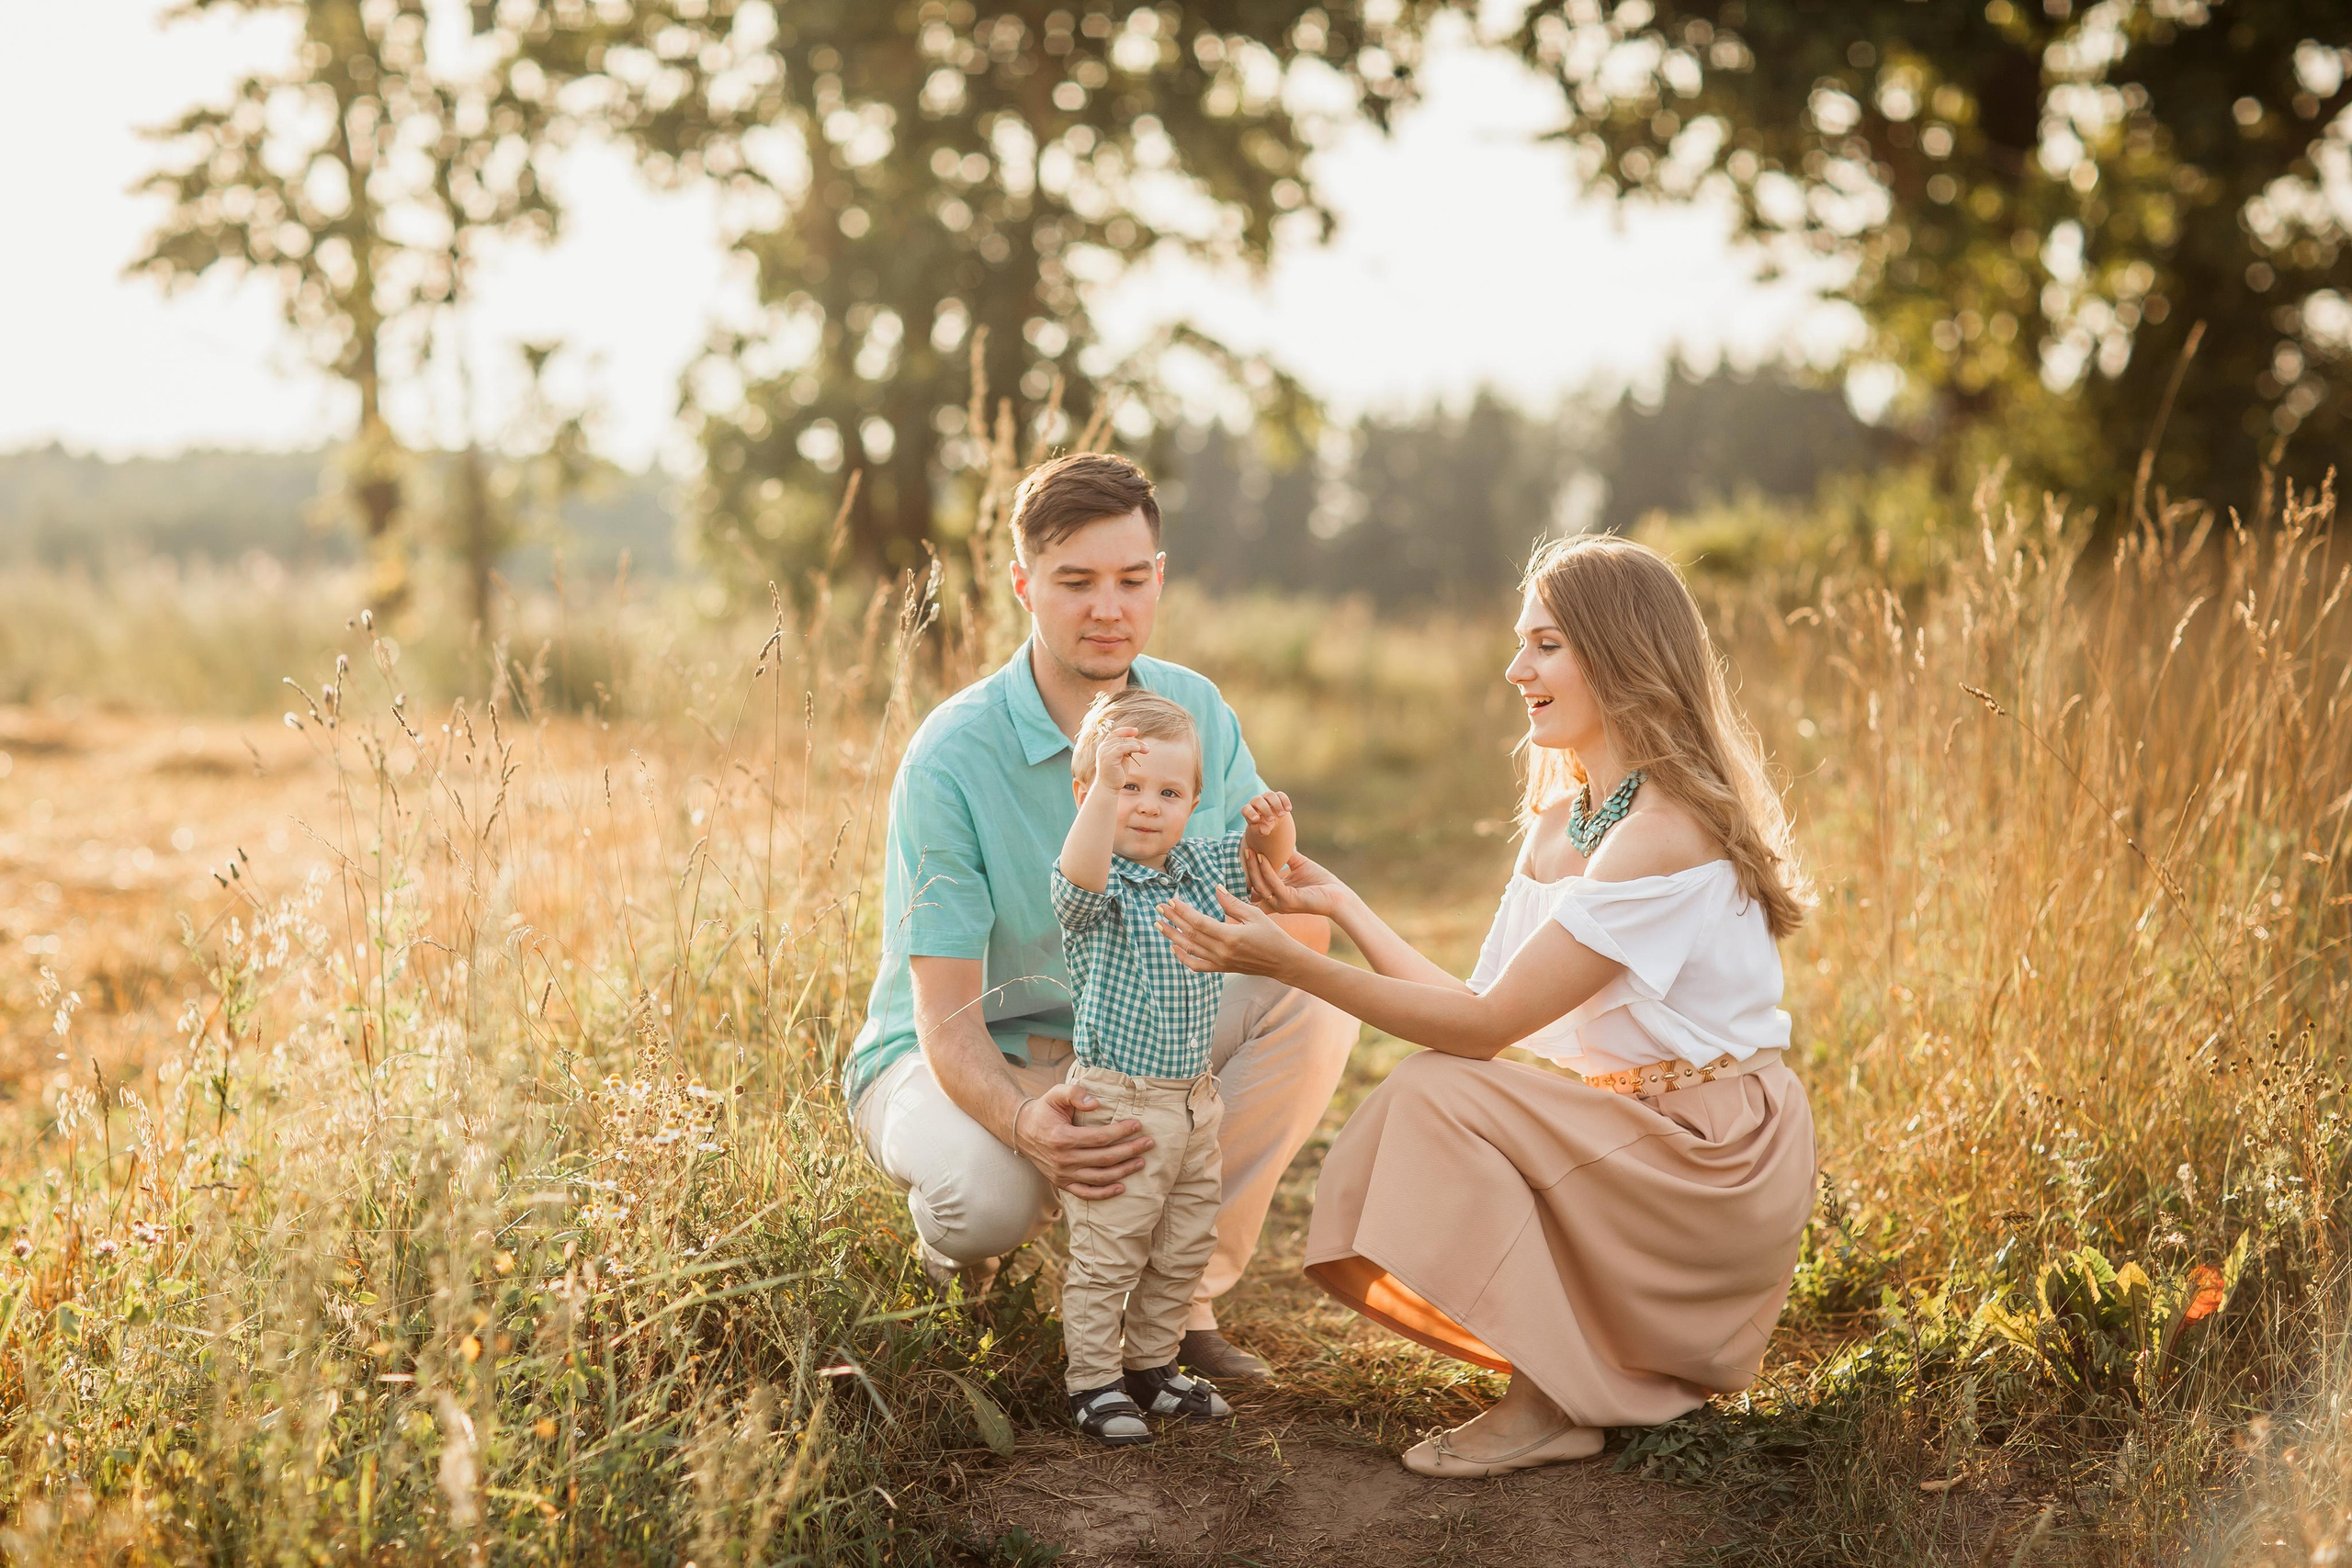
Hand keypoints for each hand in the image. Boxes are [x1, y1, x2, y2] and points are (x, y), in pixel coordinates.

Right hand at [1012, 1079, 1154, 1198]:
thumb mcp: (1056, 1093)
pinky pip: (1086, 1193)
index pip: (1100, 1137)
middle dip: (1130, 1150)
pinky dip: (1104, 1193)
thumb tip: (1096, 1104)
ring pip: (1099, 1177)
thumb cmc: (1044, 1110)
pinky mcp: (1061, 1183)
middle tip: (1149, 1143)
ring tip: (1141, 1162)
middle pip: (1104, 1158)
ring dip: (1123, 1171)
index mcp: (1062, 1137)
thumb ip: (1075, 1093)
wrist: (1021, 1130)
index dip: (1121, 1132)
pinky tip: (1122, 1187)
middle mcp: (1063, 1159)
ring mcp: (1062, 1174)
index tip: (1138, 1125)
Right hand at [1093, 727, 1147, 790]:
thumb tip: (1136, 741)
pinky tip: (1139, 749)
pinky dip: (1131, 747)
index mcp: (1105, 746)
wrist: (1108, 787)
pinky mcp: (1108, 757)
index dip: (1126, 731)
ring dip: (1136, 744)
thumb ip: (1125, 749)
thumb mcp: (1122, 758)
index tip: (1136, 731)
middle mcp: (1103, 747)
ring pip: (1122, 742)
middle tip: (1146, 747)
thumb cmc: (1116, 773)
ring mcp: (1104, 752)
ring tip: (1146, 750)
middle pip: (1121, 738)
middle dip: (1135, 741)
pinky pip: (1121, 748)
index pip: (1115, 733)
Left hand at [1157, 886, 1307, 978]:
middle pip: (1190, 934)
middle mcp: (1222, 951)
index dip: (1182, 911)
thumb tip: (1216, 888)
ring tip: (1158, 925)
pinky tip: (1174, 947)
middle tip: (1158, 908)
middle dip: (1172, 920)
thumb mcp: (1255, 915)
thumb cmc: (1272, 935)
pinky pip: (1197, 966)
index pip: (1199, 922)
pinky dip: (1183, 957)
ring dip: (1172, 936)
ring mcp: (1220, 962)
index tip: (1171, 900)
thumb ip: (1232, 903)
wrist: (1283, 962)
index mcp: (1230, 936)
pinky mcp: (1221, 968)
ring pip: (1189, 949)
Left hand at [1239, 790, 1291, 830]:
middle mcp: (1256, 801)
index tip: (1256, 819)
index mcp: (1248, 810)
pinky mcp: (1276, 796)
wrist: (1270, 820)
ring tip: (1281, 815)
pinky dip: (1285, 801)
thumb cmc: (1262, 825)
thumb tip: (1265, 831)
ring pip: (1270, 795)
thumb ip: (1260, 830)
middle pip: (1258, 800)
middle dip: (1265, 809)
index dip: (1250, 813)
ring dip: (1276, 804)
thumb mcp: (1259, 830)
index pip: (1246, 809)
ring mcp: (1266, 797)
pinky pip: (1280, 795)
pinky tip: (1288, 809)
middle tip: (1271, 819)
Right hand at [1246, 848, 1352, 919]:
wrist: (1338, 895)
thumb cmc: (1321, 882)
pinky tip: (1262, 856)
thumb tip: (1275, 841)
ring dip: (1253, 866)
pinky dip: (1266, 869)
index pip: (1255, 885)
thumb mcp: (1299, 865)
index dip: (1247, 872)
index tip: (1243, 855)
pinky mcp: (1289, 901)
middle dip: (1247, 866)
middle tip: (1243, 849)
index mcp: (1276, 896)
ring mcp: (1281, 903)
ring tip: (1249, 850)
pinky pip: (1273, 883)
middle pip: (1254, 884)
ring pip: (1260, 884)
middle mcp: (1275, 902)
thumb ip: (1286, 857)